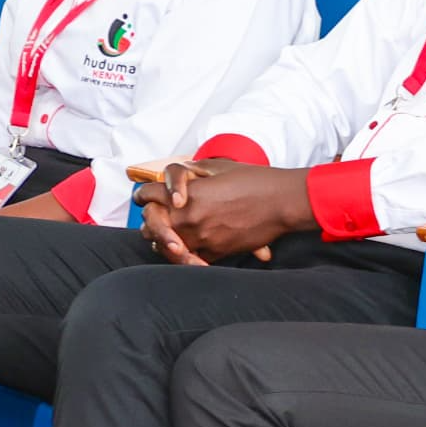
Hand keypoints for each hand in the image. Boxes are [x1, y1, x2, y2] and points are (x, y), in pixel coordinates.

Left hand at [136, 159, 313, 263]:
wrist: (282, 202)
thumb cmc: (254, 180)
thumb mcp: (217, 168)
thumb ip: (190, 174)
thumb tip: (173, 180)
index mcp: (187, 195)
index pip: (148, 195)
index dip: (144, 194)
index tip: (144, 196)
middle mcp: (189, 219)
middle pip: (150, 223)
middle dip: (151, 218)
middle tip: (154, 215)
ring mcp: (201, 239)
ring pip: (164, 246)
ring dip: (163, 238)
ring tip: (167, 234)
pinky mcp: (215, 253)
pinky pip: (189, 258)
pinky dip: (186, 253)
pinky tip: (188, 247)